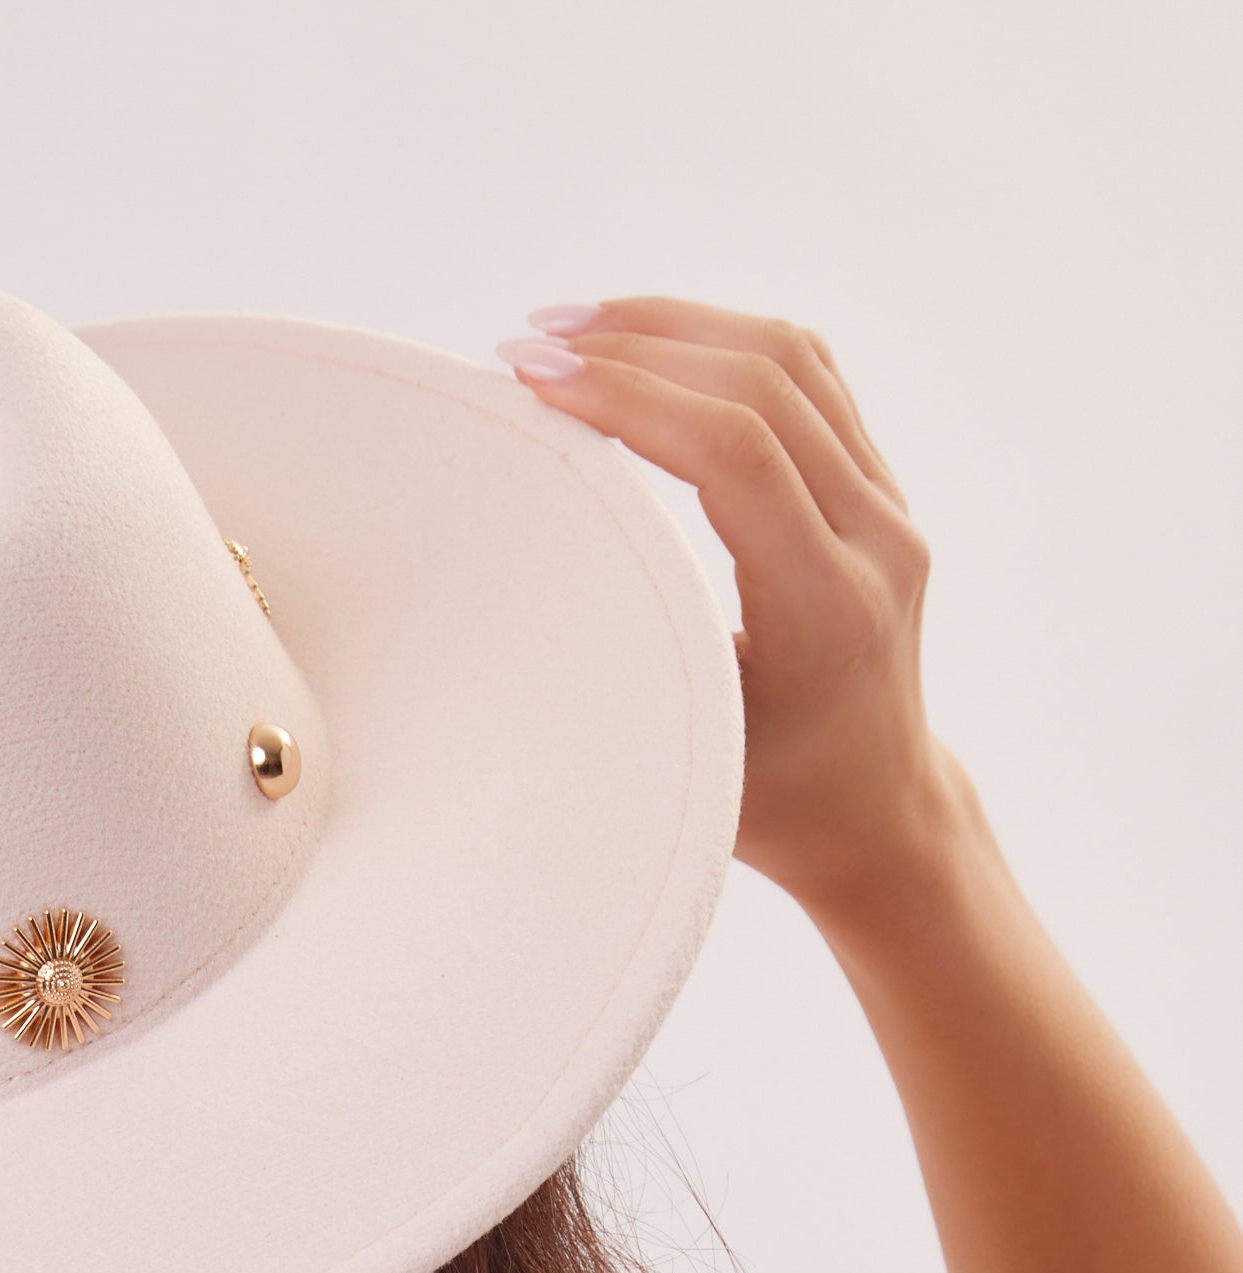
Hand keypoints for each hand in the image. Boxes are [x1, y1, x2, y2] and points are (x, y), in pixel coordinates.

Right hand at [498, 302, 954, 925]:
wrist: (875, 813)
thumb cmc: (767, 804)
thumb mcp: (688, 739)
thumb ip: (634, 641)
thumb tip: (516, 545)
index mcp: (826, 607)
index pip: (733, 451)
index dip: (628, 398)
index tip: (535, 381)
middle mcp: (875, 540)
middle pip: (761, 383)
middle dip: (637, 346)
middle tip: (532, 344)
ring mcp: (887, 505)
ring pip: (789, 359)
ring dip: (675, 327)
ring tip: (575, 328)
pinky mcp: (879, 488)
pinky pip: (807, 376)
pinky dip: (718, 342)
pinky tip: (647, 345)